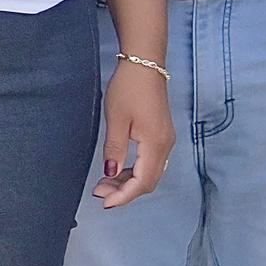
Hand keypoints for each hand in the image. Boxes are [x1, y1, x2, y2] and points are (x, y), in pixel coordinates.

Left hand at [96, 57, 172, 208]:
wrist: (145, 63)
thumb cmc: (129, 88)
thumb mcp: (116, 119)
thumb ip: (114, 149)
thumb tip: (111, 174)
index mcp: (156, 144)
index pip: (142, 182)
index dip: (124, 196)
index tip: (105, 202)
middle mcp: (166, 145)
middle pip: (149, 181)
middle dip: (125, 192)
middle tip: (100, 193)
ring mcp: (166, 140)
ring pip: (150, 173)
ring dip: (129, 182)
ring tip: (105, 184)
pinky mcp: (162, 134)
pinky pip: (151, 162)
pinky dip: (135, 171)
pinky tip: (118, 170)